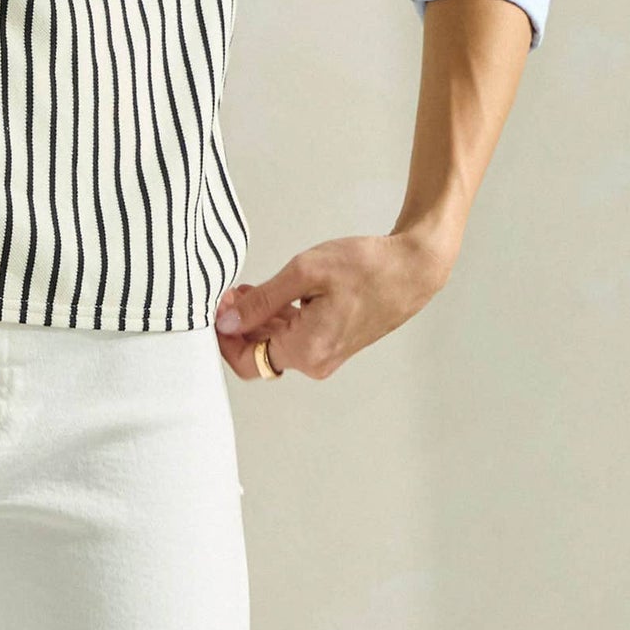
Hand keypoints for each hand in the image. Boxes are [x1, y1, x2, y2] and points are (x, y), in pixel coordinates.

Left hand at [213, 230, 454, 382]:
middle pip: (260, 355)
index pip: (246, 362)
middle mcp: (316, 362)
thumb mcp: (304, 273)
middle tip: (229, 292)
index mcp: (307, 351)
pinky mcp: (336, 341)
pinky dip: (279, 318)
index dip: (224, 338)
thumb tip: (227, 322)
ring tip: (247, 289)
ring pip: (277, 344)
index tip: (217, 308)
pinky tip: (272, 293)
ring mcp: (328, 354)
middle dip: (239, 325)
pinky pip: (297, 337)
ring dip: (258, 320)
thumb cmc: (365, 267)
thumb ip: (261, 302)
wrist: (412, 268)